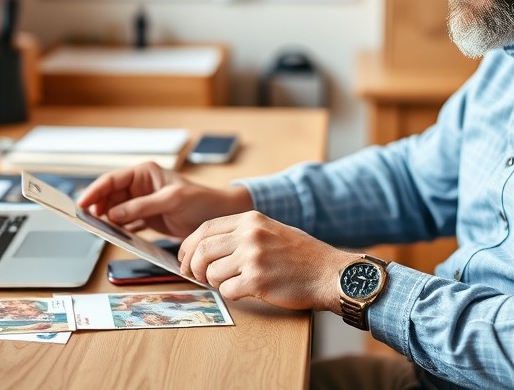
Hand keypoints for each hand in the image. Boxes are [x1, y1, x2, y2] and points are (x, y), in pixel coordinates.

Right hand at [76, 161, 252, 238]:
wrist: (217, 216)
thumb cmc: (200, 201)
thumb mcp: (171, 201)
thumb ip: (142, 206)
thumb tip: (114, 213)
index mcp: (145, 173)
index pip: (112, 180)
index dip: (95, 191)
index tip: (81, 204)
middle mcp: (140, 186)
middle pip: (109, 196)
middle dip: (97, 207)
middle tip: (87, 222)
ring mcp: (141, 202)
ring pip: (114, 210)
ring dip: (106, 220)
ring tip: (97, 230)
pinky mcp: (145, 218)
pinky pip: (125, 223)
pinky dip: (118, 229)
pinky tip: (112, 235)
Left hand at [179, 211, 353, 312]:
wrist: (330, 273)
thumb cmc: (302, 256)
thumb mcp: (271, 230)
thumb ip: (241, 233)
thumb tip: (205, 247)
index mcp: (251, 219)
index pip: (204, 229)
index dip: (188, 246)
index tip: (184, 258)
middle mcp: (249, 235)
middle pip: (202, 251)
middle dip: (194, 268)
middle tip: (198, 277)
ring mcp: (253, 257)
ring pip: (212, 273)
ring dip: (216, 283)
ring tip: (233, 283)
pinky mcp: (257, 280)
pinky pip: (227, 291)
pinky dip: (232, 295)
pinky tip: (247, 291)